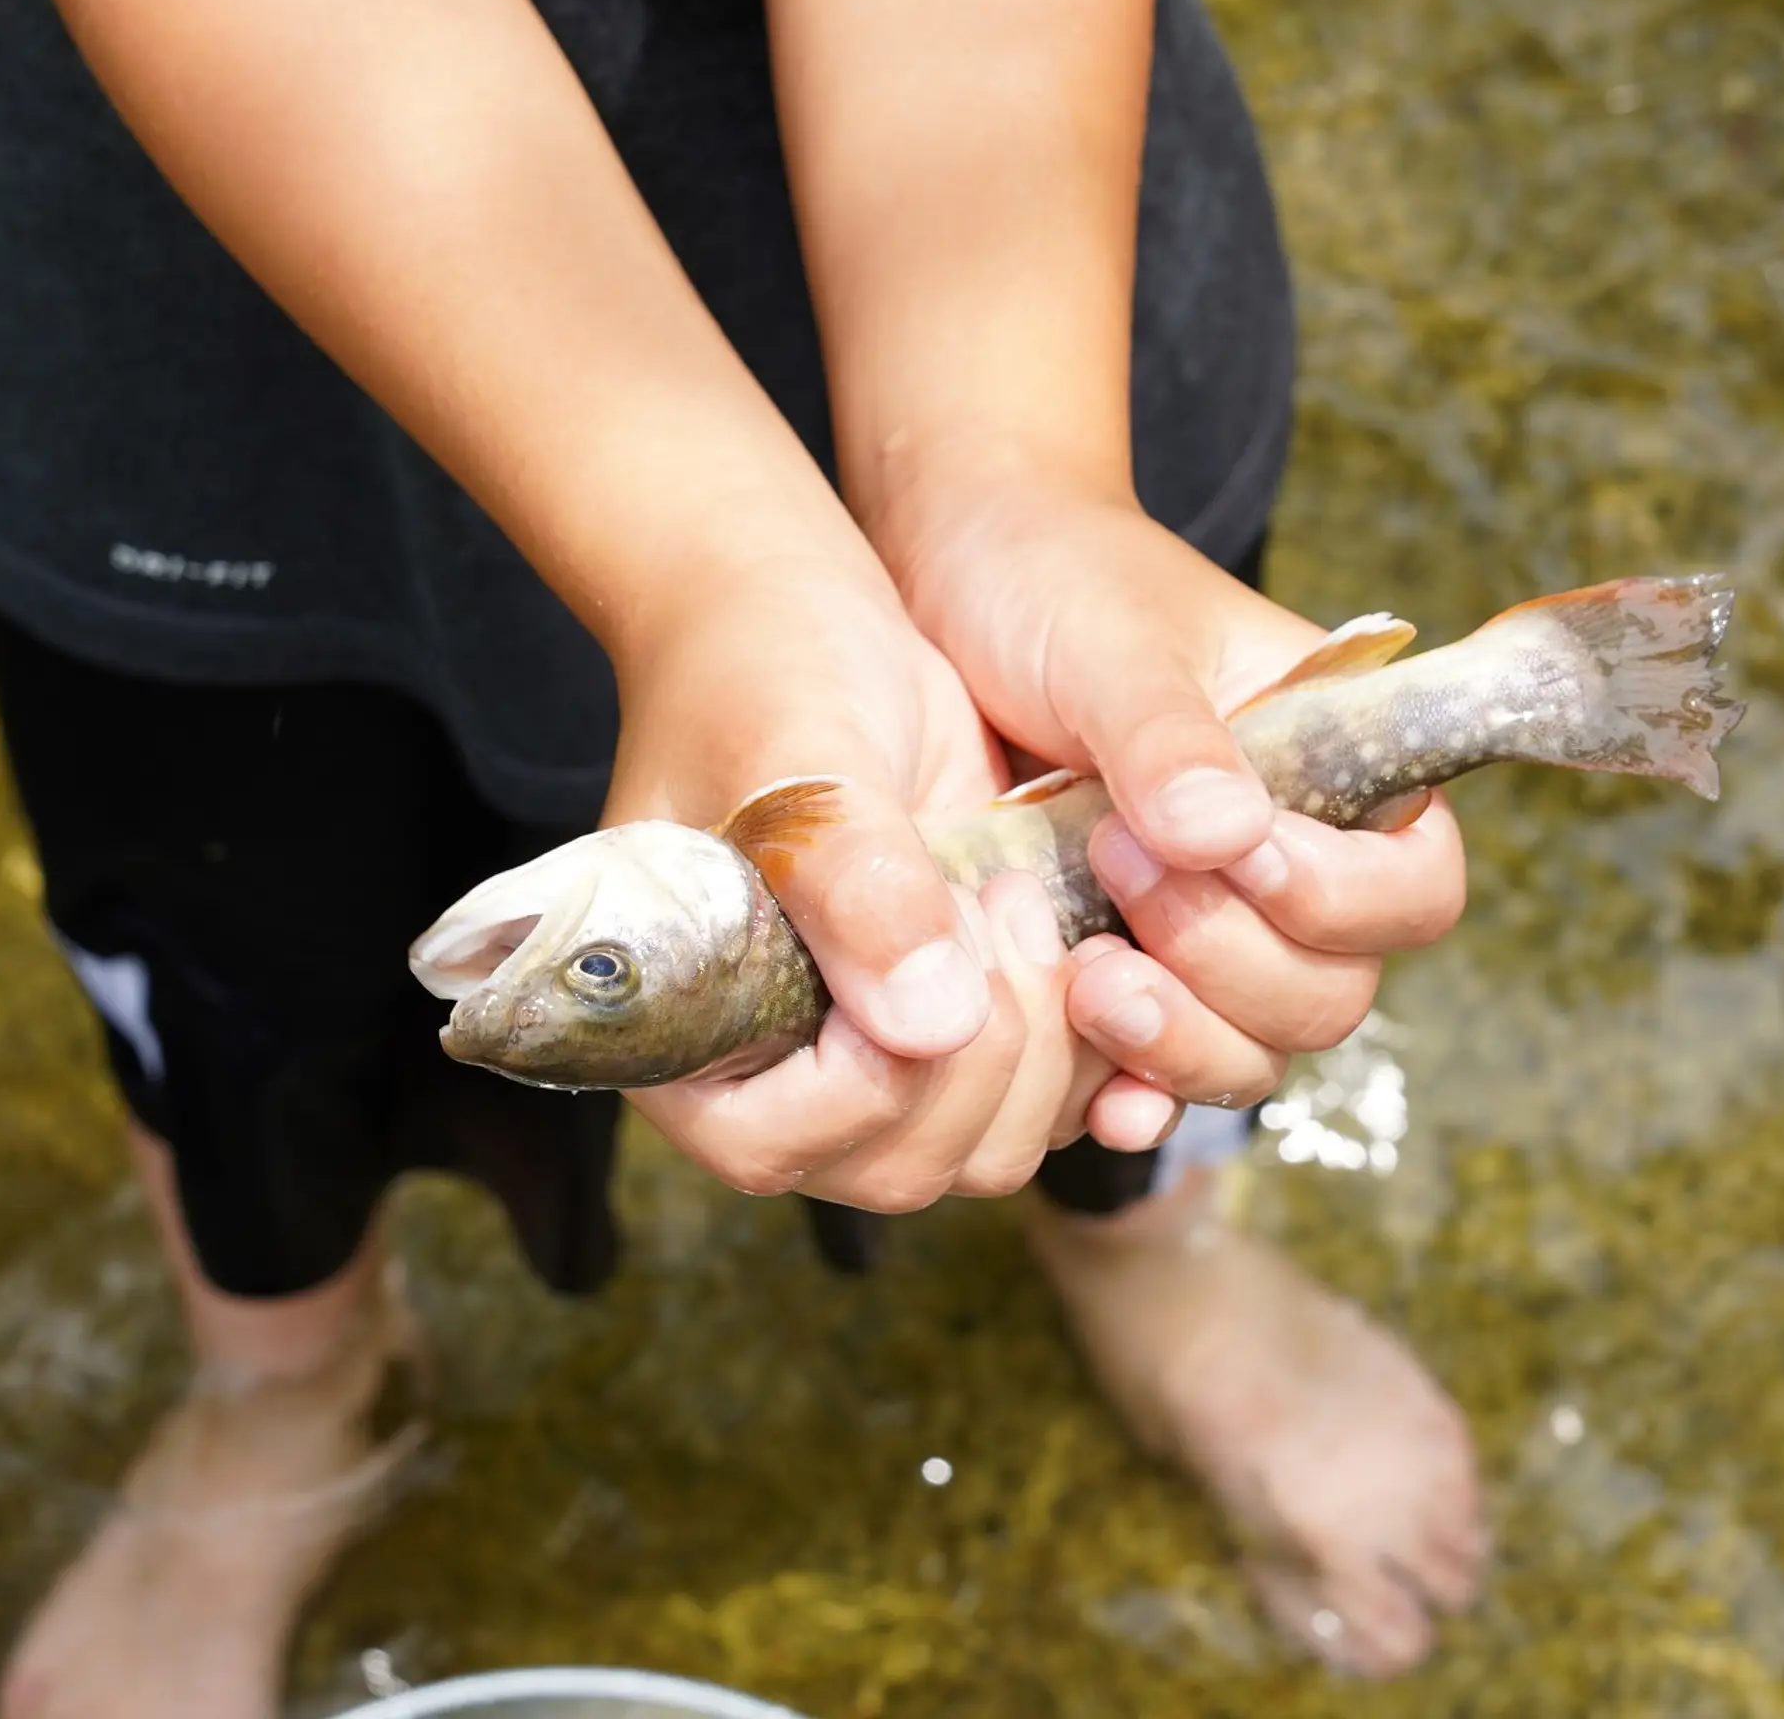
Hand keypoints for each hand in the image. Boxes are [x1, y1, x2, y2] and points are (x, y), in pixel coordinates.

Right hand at [603, 550, 1174, 1208]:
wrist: (812, 618)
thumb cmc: (758, 678)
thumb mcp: (799, 768)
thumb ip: (853, 891)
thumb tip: (929, 1028)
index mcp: (685, 1041)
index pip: (779, 1145)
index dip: (873, 1075)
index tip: (932, 931)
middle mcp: (778, 1076)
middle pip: (905, 1166)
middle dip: (983, 1050)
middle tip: (999, 898)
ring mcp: (878, 1058)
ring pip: (996, 1146)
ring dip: (1047, 1042)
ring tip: (1024, 896)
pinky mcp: (967, 1023)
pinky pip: (1056, 1095)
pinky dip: (1098, 1037)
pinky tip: (1091, 933)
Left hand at [871, 480, 1469, 1111]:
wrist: (951, 583)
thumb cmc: (1059, 581)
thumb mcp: (1112, 638)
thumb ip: (1171, 733)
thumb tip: (1231, 836)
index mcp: (1340, 772)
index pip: (1413, 886)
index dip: (1340, 899)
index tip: (1231, 849)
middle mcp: (1288, 868)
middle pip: (1333, 992)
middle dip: (1232, 959)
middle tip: (1115, 867)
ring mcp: (1205, 934)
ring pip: (1253, 1049)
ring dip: (1182, 1037)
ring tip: (1085, 974)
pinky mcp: (1119, 975)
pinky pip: (1156, 1075)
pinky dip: (1135, 1093)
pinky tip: (1097, 1095)